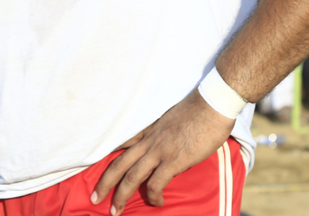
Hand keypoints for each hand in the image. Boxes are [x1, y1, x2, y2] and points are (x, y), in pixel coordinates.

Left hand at [92, 88, 234, 213]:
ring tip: (115, 211)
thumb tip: (171, 146)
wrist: (214, 103)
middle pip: (119, 164)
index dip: (110, 156)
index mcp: (150, 129)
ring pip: (131, 177)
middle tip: (94, 198)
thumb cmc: (202, 108)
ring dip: (120, 196)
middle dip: (104, 183)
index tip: (98, 166)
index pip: (123, 143)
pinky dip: (153, 196)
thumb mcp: (175, 116)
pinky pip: (155, 184)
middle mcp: (150, 140)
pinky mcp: (173, 160)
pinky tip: (157, 202)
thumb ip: (168, 132)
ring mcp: (160, 150)